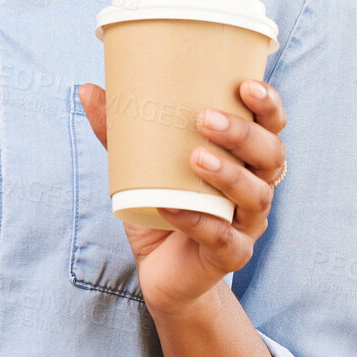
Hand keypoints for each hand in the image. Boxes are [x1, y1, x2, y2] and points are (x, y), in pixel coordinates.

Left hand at [76, 79, 288, 320]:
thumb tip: (86, 90)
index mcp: (244, 157)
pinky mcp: (231, 255)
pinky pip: (224, 239)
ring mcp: (247, 223)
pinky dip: (198, 222)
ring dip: (228, 174)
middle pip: (270, 155)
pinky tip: (172, 207)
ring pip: (255, 195)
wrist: (163, 270)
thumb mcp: (140, 164)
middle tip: (205, 119)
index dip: (268, 105)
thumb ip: (119, 130)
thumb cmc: (164, 204)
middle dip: (243, 134)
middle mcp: (255, 186)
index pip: (270, 125)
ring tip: (195, 158)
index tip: (247, 86)